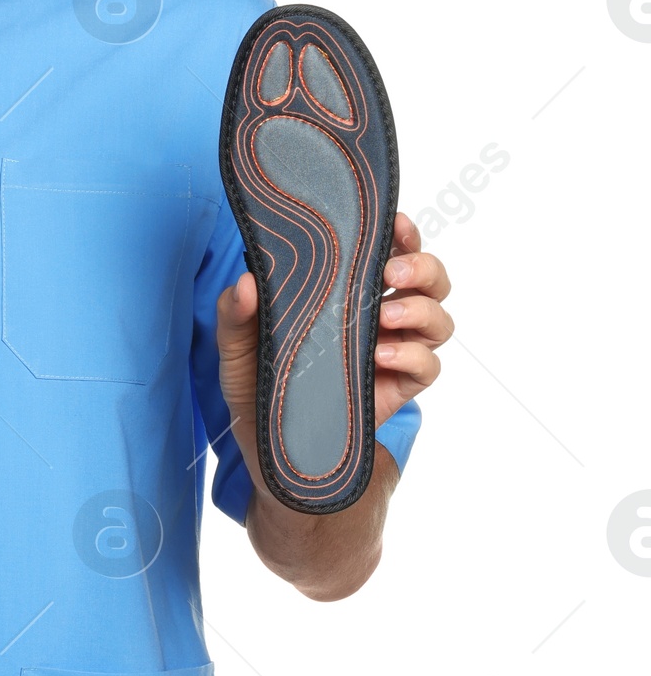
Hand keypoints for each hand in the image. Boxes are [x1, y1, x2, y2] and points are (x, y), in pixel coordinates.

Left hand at [216, 211, 452, 486]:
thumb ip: (235, 316)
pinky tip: (381, 355)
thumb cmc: (259, 389)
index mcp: (346, 294)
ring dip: (420, 309)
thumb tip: (246, 283)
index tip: (395, 222)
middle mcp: (377, 317)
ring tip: (384, 316)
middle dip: (422, 266)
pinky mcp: (397, 389)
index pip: (388, 252)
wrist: (270, 453)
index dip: (402, 233)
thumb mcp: (236, 350)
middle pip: (429, 280)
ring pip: (439, 318)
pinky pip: (429, 366)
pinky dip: (413, 355)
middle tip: (390, 271)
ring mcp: (392, 352)